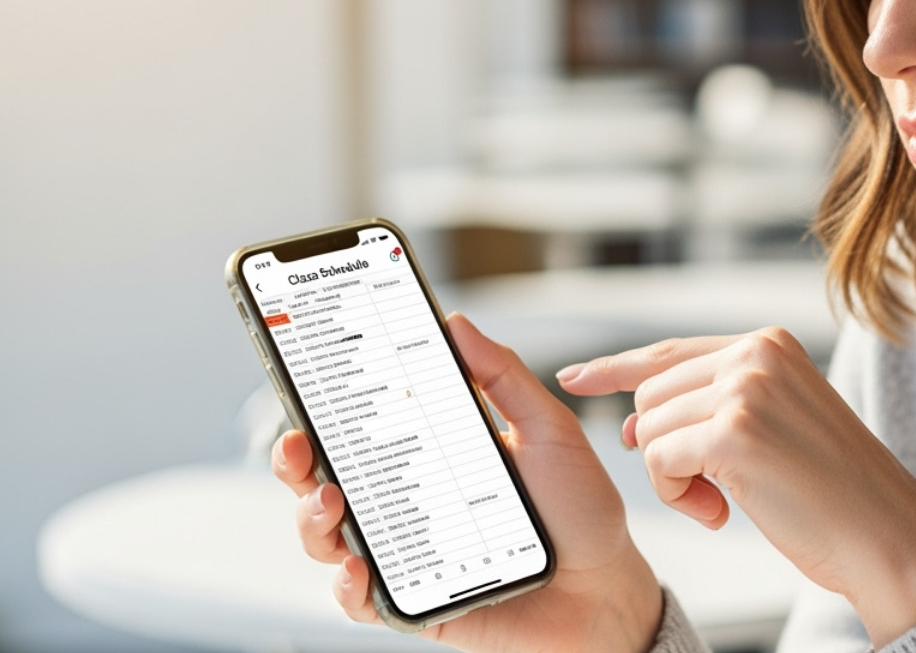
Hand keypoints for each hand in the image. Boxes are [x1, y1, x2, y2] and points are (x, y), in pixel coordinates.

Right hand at [272, 313, 662, 652]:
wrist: (607, 588)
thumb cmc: (580, 509)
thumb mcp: (548, 430)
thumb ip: (504, 377)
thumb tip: (456, 322)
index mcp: (435, 455)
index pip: (366, 427)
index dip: (327, 406)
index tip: (304, 377)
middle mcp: (411, 503)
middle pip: (329, 479)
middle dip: (297, 461)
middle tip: (296, 443)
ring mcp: (408, 554)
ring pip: (331, 538)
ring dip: (313, 519)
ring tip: (329, 501)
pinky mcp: (415, 604)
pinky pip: (362, 601)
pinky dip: (348, 587)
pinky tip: (357, 567)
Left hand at [558, 327, 915, 647]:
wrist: (884, 534)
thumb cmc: (832, 495)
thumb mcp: (773, 429)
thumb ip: (709, 411)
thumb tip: (630, 427)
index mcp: (770, 344)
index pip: (670, 352)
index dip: (616, 368)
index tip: (574, 378)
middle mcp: (757, 353)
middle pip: (652, 394)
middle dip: (663, 449)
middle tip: (708, 490)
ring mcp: (747, 388)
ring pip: (650, 428)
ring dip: (672, 478)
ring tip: (724, 501)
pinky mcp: (735, 431)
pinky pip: (660, 460)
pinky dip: (675, 495)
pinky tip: (720, 512)